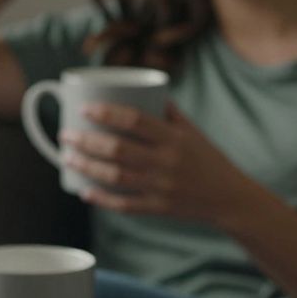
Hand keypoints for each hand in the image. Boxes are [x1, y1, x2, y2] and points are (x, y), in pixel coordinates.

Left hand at [61, 102, 254, 223]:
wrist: (231, 199)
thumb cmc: (209, 160)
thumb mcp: (192, 132)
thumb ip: (167, 113)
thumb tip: (142, 89)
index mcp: (174, 138)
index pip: (135, 120)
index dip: (106, 113)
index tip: (84, 108)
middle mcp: (167, 162)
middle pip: (118, 149)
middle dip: (87, 141)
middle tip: (66, 135)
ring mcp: (161, 187)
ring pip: (116, 176)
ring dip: (87, 167)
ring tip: (67, 158)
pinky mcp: (159, 208)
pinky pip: (125, 205)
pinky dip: (102, 199)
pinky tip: (84, 192)